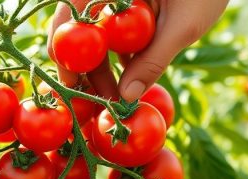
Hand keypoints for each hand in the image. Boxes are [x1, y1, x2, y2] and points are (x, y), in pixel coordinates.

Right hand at [47, 0, 229, 100]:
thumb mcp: (183, 25)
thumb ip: (153, 61)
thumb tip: (125, 98)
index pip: (70, 19)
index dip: (64, 53)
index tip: (71, 86)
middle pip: (74, 31)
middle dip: (81, 67)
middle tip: (93, 100)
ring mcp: (112, 1)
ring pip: (91, 37)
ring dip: (98, 68)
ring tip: (114, 96)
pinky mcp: (123, 9)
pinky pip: (108, 35)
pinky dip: (113, 58)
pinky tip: (126, 80)